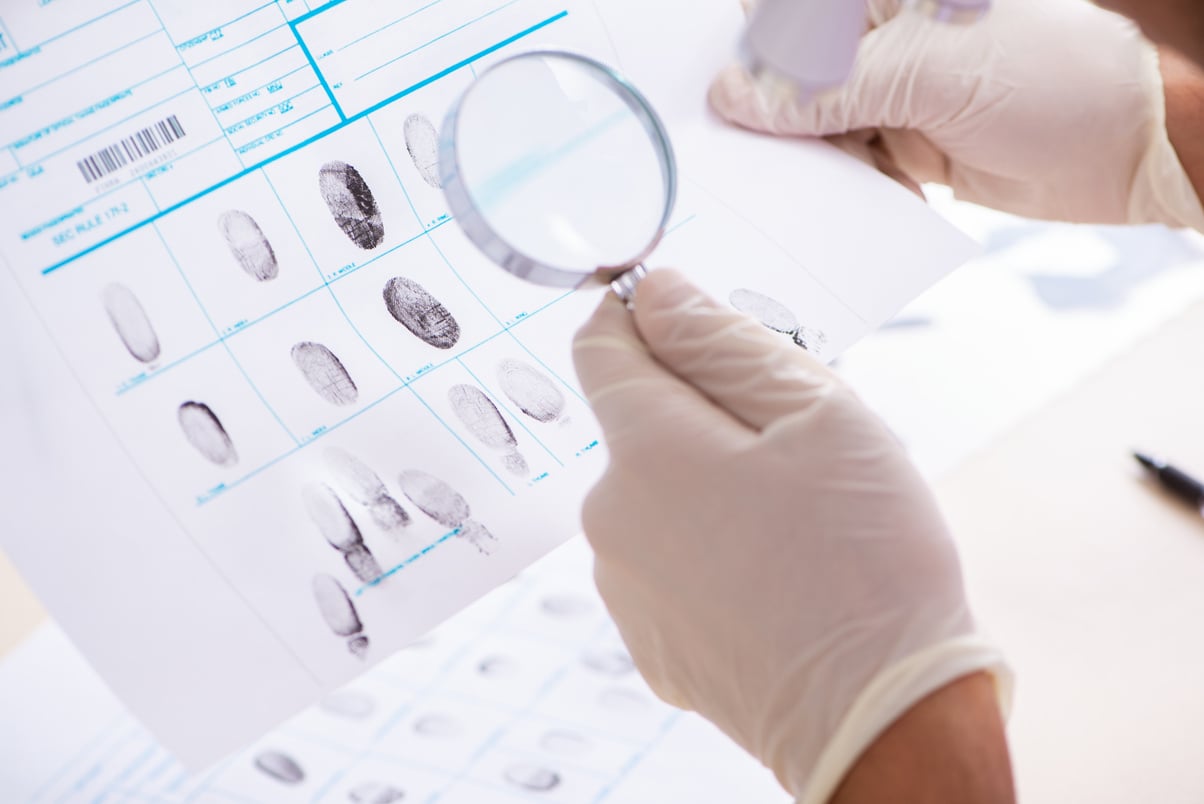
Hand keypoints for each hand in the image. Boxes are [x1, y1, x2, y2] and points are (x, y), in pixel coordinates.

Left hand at [572, 270, 1009, 801]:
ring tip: (794, 527)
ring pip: (655, 497)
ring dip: (708, 486)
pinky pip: (667, 563)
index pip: (602, 346)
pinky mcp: (648, 641)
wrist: (883, 721)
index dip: (646, 319)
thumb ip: (720, 342)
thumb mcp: (816, 414)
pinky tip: (773, 580)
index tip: (700, 325)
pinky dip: (708, 551)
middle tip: (794, 450)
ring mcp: (623, 588)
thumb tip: (653, 293)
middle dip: (704, 414)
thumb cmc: (867, 559)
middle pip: (638, 426)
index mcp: (645, 451)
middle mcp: (609, 519)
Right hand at [709, 0, 1203, 229]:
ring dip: (799, 160)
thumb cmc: (1055, 77)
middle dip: (764, 115)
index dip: (744, 52)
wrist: (1131, 146)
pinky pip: (846, 166)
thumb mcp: (931, 72)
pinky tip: (840, 200)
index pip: (782, 13)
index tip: (708, 100)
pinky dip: (837, 187)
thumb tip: (736, 96)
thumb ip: (828, 87)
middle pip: (788, 74)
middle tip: (733, 155)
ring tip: (785, 188)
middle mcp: (882, 37)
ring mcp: (893, 93)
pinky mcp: (904, 144)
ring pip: (811, 126)